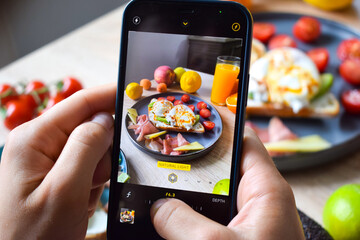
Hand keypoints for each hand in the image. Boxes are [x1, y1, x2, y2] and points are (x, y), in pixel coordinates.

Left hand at [0, 84, 115, 239]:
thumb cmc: (31, 235)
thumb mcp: (65, 191)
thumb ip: (87, 147)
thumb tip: (106, 119)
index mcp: (36, 138)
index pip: (82, 103)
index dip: (112, 95)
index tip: (138, 93)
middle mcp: (40, 142)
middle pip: (91, 127)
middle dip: (103, 151)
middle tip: (98, 178)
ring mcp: (48, 158)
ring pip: (93, 150)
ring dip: (98, 172)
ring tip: (84, 196)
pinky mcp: (56, 173)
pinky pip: (87, 167)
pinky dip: (92, 182)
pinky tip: (81, 200)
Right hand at [150, 127, 304, 239]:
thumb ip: (183, 221)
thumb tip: (157, 207)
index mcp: (265, 190)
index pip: (244, 140)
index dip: (220, 121)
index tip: (190, 109)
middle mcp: (254, 202)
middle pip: (218, 168)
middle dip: (189, 160)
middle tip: (159, 150)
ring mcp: (241, 224)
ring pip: (206, 196)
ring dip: (182, 193)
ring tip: (152, 183)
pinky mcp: (230, 239)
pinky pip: (202, 220)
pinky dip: (183, 216)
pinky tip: (160, 218)